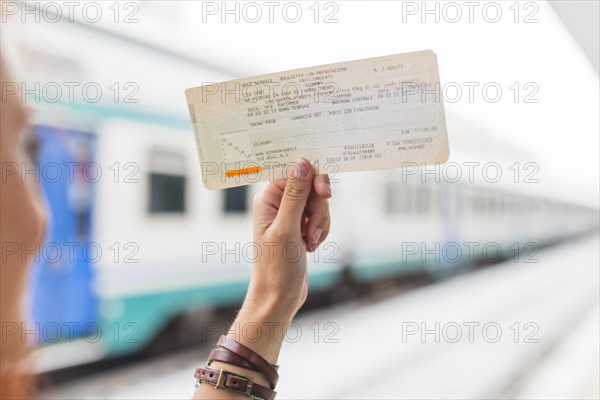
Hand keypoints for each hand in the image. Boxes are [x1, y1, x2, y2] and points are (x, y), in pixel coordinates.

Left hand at [249, 158, 331, 316]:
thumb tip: (302, 163)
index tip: (324, 194)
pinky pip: (320, 217)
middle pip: (310, 186)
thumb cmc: (276, 267)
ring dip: (320, 223)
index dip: (312, 178)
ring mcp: (290, 215)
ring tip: (309, 242)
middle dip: (318, 207)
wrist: (279, 296)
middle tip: (311, 229)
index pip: (294, 171)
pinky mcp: (300, 226)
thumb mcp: (287, 228)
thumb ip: (295, 194)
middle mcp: (277, 203)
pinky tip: (311, 246)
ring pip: (318, 202)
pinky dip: (321, 231)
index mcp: (268, 198)